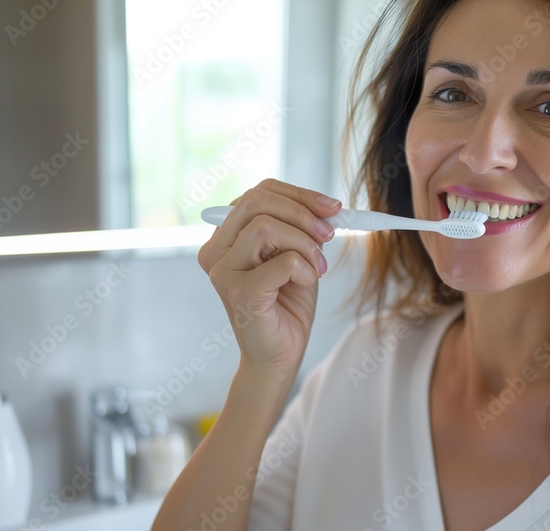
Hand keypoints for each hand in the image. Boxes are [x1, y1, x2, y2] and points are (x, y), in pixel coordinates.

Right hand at [197, 179, 341, 380]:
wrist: (280, 355)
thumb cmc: (287, 304)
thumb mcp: (298, 255)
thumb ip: (302, 228)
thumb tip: (328, 207)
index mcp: (226, 236)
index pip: (258, 193)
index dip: (299, 194)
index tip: (333, 208)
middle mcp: (216, 250)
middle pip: (257, 201)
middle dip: (302, 212)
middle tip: (329, 234)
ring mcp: (223, 272)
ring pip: (266, 227)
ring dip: (305, 244)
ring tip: (317, 268)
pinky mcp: (239, 293)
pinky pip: (283, 261)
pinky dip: (305, 269)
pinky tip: (305, 283)